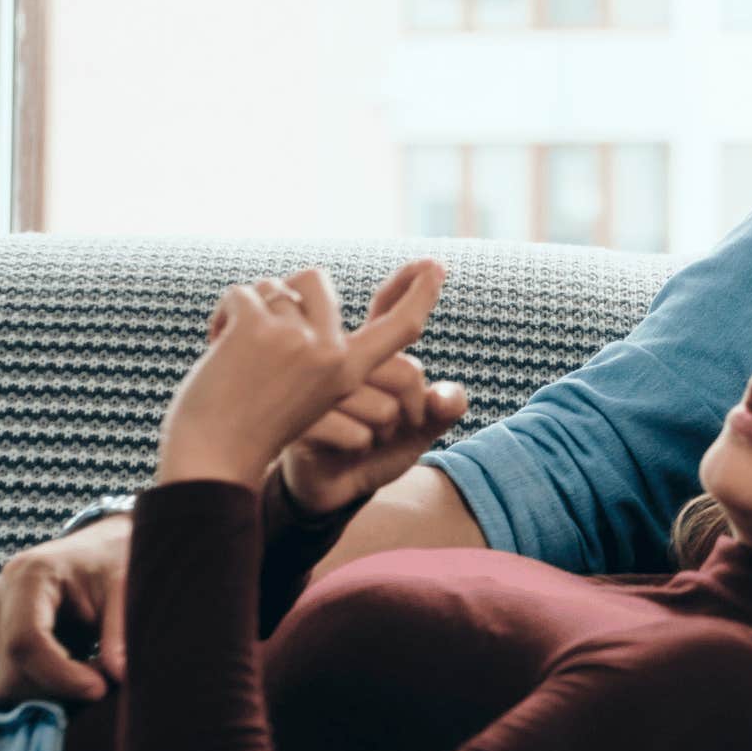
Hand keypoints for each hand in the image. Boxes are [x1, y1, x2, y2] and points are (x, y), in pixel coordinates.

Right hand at [0, 514, 131, 702]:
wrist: (97, 549)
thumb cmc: (112, 561)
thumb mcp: (127, 586)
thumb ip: (121, 628)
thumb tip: (119, 674)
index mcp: (30, 574)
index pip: (25, 642)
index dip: (60, 675)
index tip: (99, 688)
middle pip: (8, 672)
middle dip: (58, 686)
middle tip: (103, 676)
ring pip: (2, 684)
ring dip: (49, 690)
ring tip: (89, 667)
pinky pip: (2, 682)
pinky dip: (38, 686)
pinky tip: (69, 667)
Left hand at [156, 261, 444, 488]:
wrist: (212, 461)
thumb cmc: (251, 432)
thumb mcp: (304, 396)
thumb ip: (315, 355)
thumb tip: (292, 294)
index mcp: (349, 372)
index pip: (399, 327)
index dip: (420, 296)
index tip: (435, 267)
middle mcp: (331, 352)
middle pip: (317, 279)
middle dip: (284, 293)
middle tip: (259, 333)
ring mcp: (296, 338)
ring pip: (273, 285)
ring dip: (248, 309)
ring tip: (233, 350)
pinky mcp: (258, 329)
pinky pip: (239, 293)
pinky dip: (220, 316)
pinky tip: (216, 348)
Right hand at [278, 262, 468, 516]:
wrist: (328, 487)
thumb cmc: (375, 447)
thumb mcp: (419, 427)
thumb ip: (443, 407)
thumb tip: (449, 397)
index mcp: (367, 352)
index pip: (388, 310)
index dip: (409, 287)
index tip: (432, 263)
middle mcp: (342, 362)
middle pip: (405, 371)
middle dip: (415, 407)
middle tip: (405, 423)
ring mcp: (319, 390)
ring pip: (384, 408)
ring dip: (388, 433)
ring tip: (369, 437)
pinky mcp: (302, 421)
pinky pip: (357, 434)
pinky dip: (362, 449)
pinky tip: (347, 450)